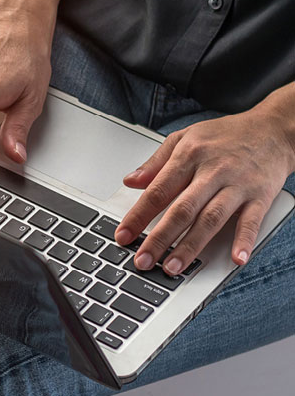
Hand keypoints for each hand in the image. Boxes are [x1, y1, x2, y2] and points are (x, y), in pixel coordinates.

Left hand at [115, 94, 294, 274]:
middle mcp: (212, 172)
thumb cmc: (225, 135)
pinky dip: (244, 240)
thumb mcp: (184, 138)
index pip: (157, 191)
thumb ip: (155, 162)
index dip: (138, 216)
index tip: (122, 236)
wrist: (274, 128)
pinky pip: (251, 221)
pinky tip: (235, 259)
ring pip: (211, 219)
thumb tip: (130, 181)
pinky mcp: (260, 195)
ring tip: (174, 267)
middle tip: (143, 260)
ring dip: (191, 246)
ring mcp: (237, 185)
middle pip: (182, 209)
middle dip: (159, 238)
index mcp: (188, 156)